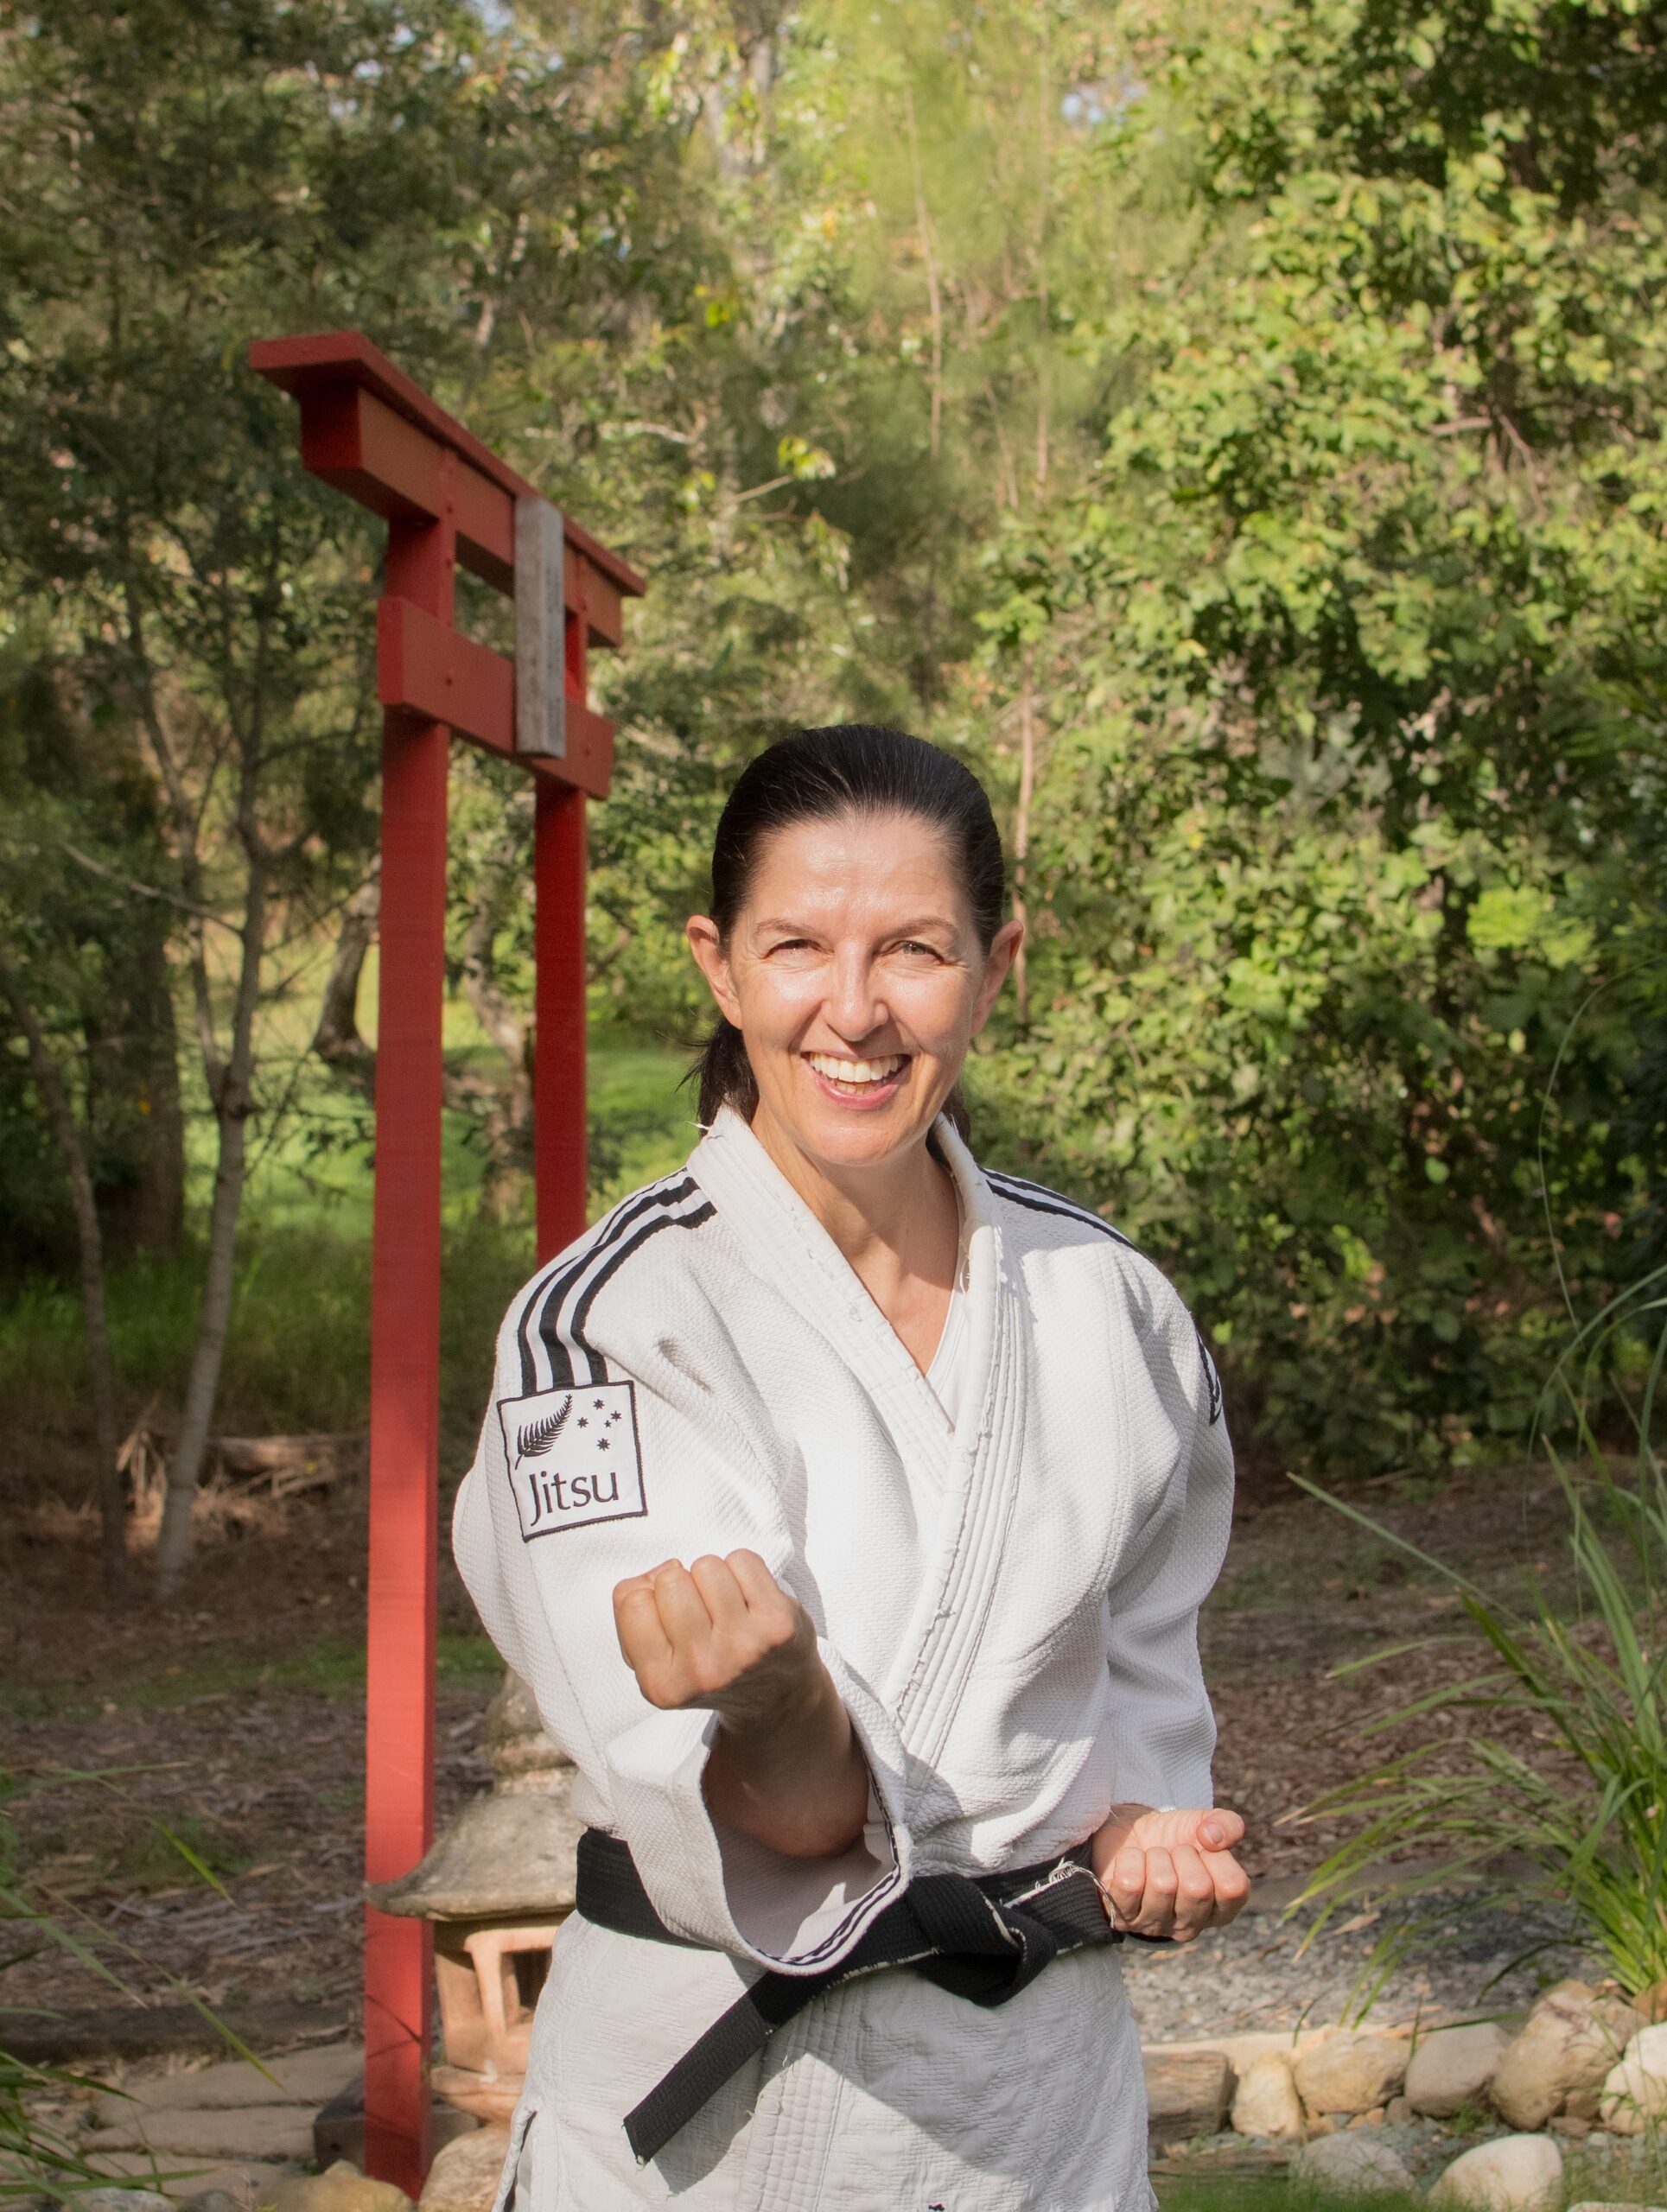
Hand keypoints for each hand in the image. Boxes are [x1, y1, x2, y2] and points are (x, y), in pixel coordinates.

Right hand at [612, 1548, 823, 1732]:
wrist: (776, 1698)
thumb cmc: (711, 1669)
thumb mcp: (657, 1664)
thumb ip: (633, 1619)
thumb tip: (652, 1575)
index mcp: (661, 1683)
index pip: (632, 1601)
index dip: (649, 1596)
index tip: (668, 1614)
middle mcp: (702, 1668)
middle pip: (670, 1579)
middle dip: (682, 1585)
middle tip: (701, 1611)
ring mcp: (743, 1645)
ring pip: (706, 1566)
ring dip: (714, 1577)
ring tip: (726, 1606)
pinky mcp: (778, 1623)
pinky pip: (743, 1561)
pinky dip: (744, 1571)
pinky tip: (749, 1600)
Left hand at [1090, 1804, 1250, 1942]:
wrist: (1129, 1832)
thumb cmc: (1173, 1837)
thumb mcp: (1206, 1825)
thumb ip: (1228, 1825)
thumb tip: (1212, 1838)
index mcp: (1220, 1910)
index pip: (1233, 1887)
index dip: (1216, 1857)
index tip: (1202, 1851)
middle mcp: (1191, 1926)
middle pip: (1197, 1888)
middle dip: (1183, 1855)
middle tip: (1173, 1853)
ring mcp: (1155, 1926)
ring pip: (1163, 1885)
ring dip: (1156, 1856)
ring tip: (1152, 1858)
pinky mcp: (1122, 1917)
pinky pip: (1130, 1883)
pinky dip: (1130, 1859)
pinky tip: (1132, 1864)